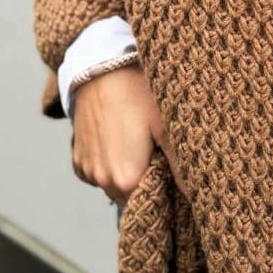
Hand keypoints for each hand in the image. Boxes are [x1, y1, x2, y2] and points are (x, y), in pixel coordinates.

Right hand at [69, 64, 187, 203]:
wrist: (100, 69)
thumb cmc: (137, 94)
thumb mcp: (164, 126)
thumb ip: (180, 166)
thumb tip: (195, 195)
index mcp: (127, 178)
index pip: (151, 203)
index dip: (164, 191)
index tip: (173, 174)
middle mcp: (103, 181)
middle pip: (131, 198)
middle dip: (146, 184)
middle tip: (158, 156)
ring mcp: (87, 171)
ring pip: (114, 186)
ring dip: (126, 176)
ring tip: (138, 146)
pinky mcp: (77, 159)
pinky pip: (98, 174)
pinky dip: (109, 166)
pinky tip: (119, 142)